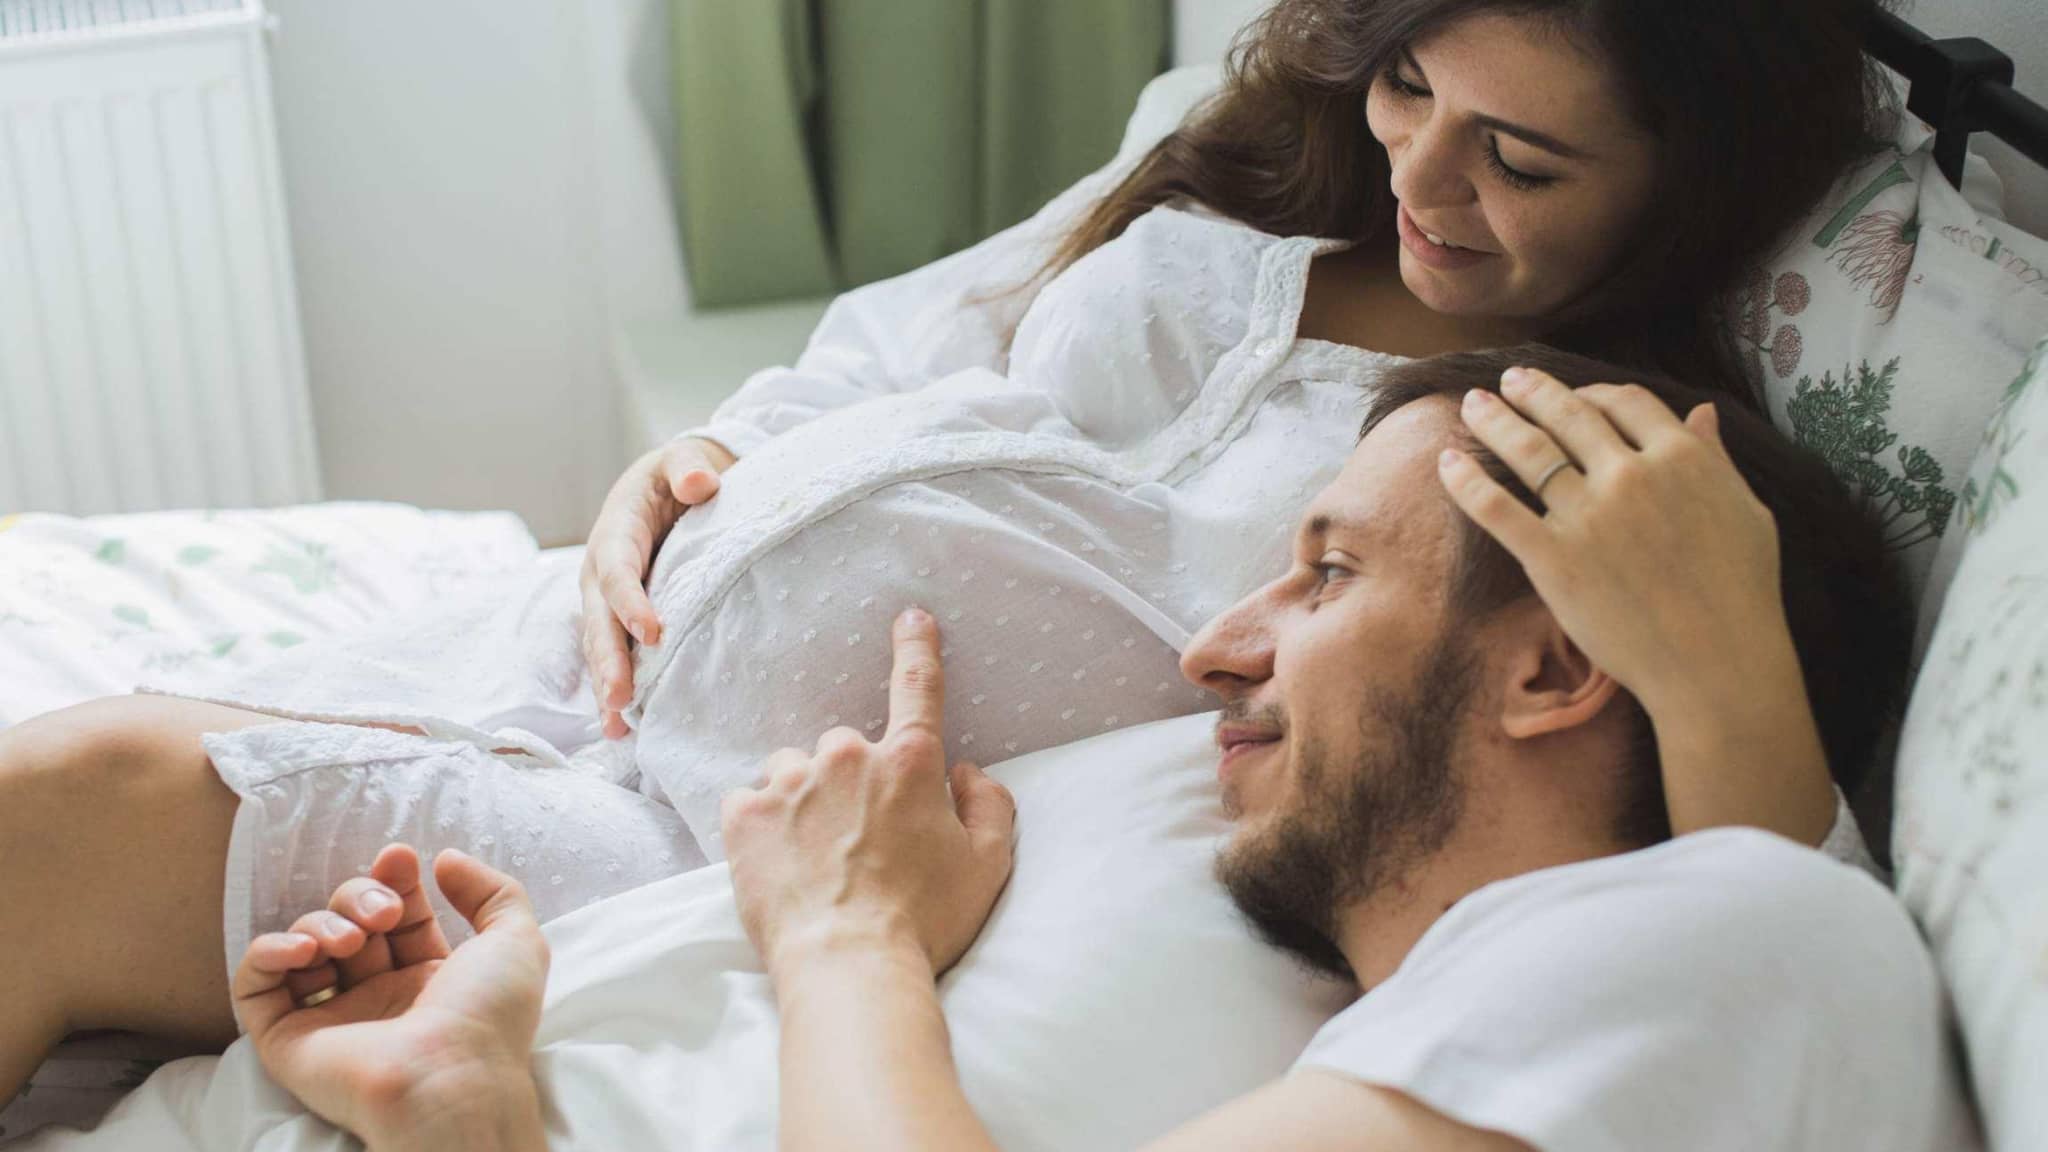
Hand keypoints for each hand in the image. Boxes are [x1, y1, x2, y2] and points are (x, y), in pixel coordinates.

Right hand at [233, 844, 549, 1146]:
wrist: (446, 1081)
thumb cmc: (486, 1016)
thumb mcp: (516, 939)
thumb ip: (492, 890)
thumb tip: (445, 860)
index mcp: (431, 977)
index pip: (399, 913)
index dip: (395, 880)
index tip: (399, 858)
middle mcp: (380, 996)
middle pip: (350, 919)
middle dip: (361, 896)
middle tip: (382, 915)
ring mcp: (332, 1018)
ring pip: (305, 945)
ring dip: (321, 923)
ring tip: (350, 942)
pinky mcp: (288, 1040)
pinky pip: (255, 987)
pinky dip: (267, 953)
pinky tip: (303, 951)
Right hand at [581, 436, 736, 739]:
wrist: (671, 484)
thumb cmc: (681, 473)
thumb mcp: (684, 460)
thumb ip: (690, 468)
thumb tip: (700, 484)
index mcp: (617, 531)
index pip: (618, 570)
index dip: (631, 601)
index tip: (654, 631)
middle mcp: (602, 570)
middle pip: (600, 619)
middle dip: (609, 660)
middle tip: (620, 698)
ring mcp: (606, 599)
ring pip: (601, 645)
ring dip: (606, 685)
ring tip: (616, 725)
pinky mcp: (620, 619)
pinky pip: (614, 655)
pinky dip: (615, 690)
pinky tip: (622, 728)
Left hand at [723, 609, 1016, 981]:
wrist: (848, 967)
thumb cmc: (925, 920)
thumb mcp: (989, 865)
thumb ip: (990, 804)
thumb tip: (967, 772)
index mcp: (910, 761)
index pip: (917, 685)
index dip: (917, 647)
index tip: (911, 618)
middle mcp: (847, 756)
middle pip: (845, 748)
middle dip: (851, 783)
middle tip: (860, 841)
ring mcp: (789, 782)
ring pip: (792, 770)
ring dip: (802, 798)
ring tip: (814, 856)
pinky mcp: (743, 815)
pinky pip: (748, 800)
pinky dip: (760, 824)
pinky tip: (779, 863)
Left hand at [1437, 367, 1790, 716]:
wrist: (1716, 662)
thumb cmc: (1741, 593)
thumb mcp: (1746, 511)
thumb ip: (1715, 459)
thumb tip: (1700, 413)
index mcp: (1681, 457)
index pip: (1625, 402)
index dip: (1593, 392)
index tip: (1573, 394)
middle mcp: (1630, 475)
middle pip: (1570, 416)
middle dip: (1533, 392)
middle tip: (1508, 380)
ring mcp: (1588, 515)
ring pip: (1529, 451)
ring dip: (1494, 421)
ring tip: (1473, 405)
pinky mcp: (1552, 558)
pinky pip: (1498, 508)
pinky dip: (1467, 481)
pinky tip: (1448, 462)